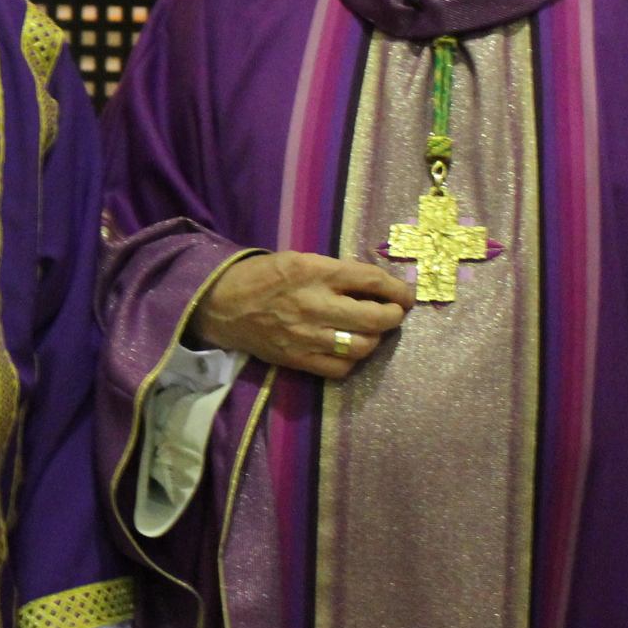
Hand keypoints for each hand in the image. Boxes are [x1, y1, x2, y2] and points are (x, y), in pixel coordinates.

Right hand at [189, 251, 411, 381]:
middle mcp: (314, 304)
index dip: (396, 289)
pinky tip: (349, 349)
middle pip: (375, 317)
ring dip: (375, 339)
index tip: (406, 294)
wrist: (221, 304)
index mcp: (314, 272)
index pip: (370, 280)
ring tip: (371, 331)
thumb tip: (375, 284)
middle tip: (394, 313)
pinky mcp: (297, 359)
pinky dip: (352, 360)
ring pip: (362, 346)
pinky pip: (340, 368)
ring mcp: (306, 336)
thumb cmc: (264, 277)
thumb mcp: (300, 259)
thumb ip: (336, 271)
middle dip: (394, 316)